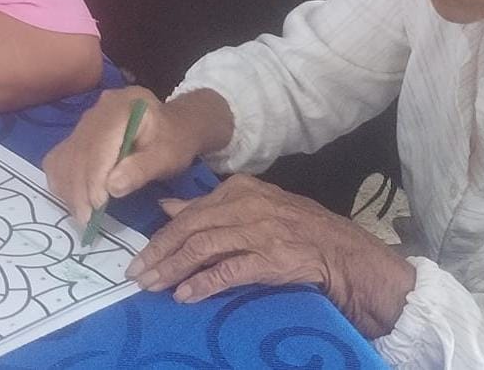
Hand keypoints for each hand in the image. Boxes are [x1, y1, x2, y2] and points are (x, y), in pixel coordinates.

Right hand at [44, 87, 232, 228]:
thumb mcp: (166, 157)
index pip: (99, 143)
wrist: (173, 127)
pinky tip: (73, 199)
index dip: (95, 176)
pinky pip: (61, 157)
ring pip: (66, 155)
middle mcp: (99, 109)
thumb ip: (141, 169)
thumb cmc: (174, 142)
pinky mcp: (79, 134)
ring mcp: (87, 120)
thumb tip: (111, 187)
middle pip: (79, 151)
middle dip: (79, 188)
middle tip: (86, 219)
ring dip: (69, 188)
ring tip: (82, 214)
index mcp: (123, 107)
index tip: (97, 206)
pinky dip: (63, 180)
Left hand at [126, 174, 415, 338]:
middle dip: (159, 253)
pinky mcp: (272, 257)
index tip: (138, 256)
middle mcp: (246, 205)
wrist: (347, 253)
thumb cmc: (298, 230)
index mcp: (240, 190)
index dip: (160, 236)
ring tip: (152, 286)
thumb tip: (166, 206)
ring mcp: (259, 230)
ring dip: (173, 269)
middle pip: (191, 228)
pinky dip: (204, 283)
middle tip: (135, 276)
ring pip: (204, 247)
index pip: (189, 212)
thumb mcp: (252, 207)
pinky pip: (230, 270)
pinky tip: (186, 295)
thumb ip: (209, 207)